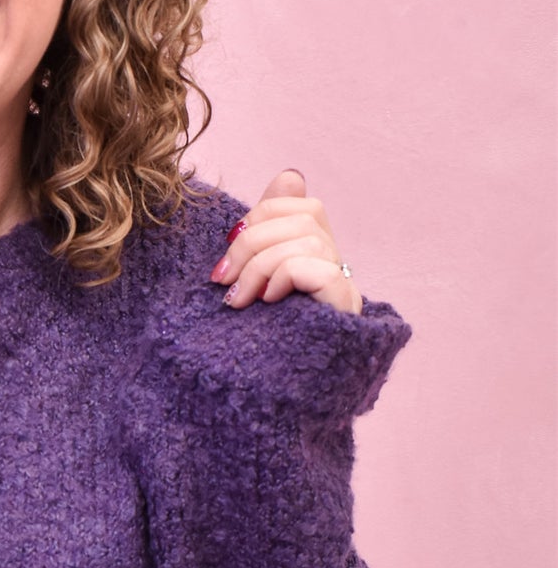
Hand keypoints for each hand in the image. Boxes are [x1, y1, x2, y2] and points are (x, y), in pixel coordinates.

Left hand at [209, 169, 361, 313]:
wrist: (276, 391)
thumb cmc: (260, 323)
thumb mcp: (255, 272)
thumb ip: (266, 228)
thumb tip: (289, 176)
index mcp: (318, 251)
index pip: (302, 204)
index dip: (260, 216)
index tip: (229, 245)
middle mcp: (337, 263)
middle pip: (305, 217)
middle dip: (251, 242)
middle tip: (224, 277)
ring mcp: (344, 284)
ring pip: (307, 240)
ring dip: (260, 266)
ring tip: (238, 297)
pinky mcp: (344, 302)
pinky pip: (315, 267)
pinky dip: (282, 278)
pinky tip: (268, 300)